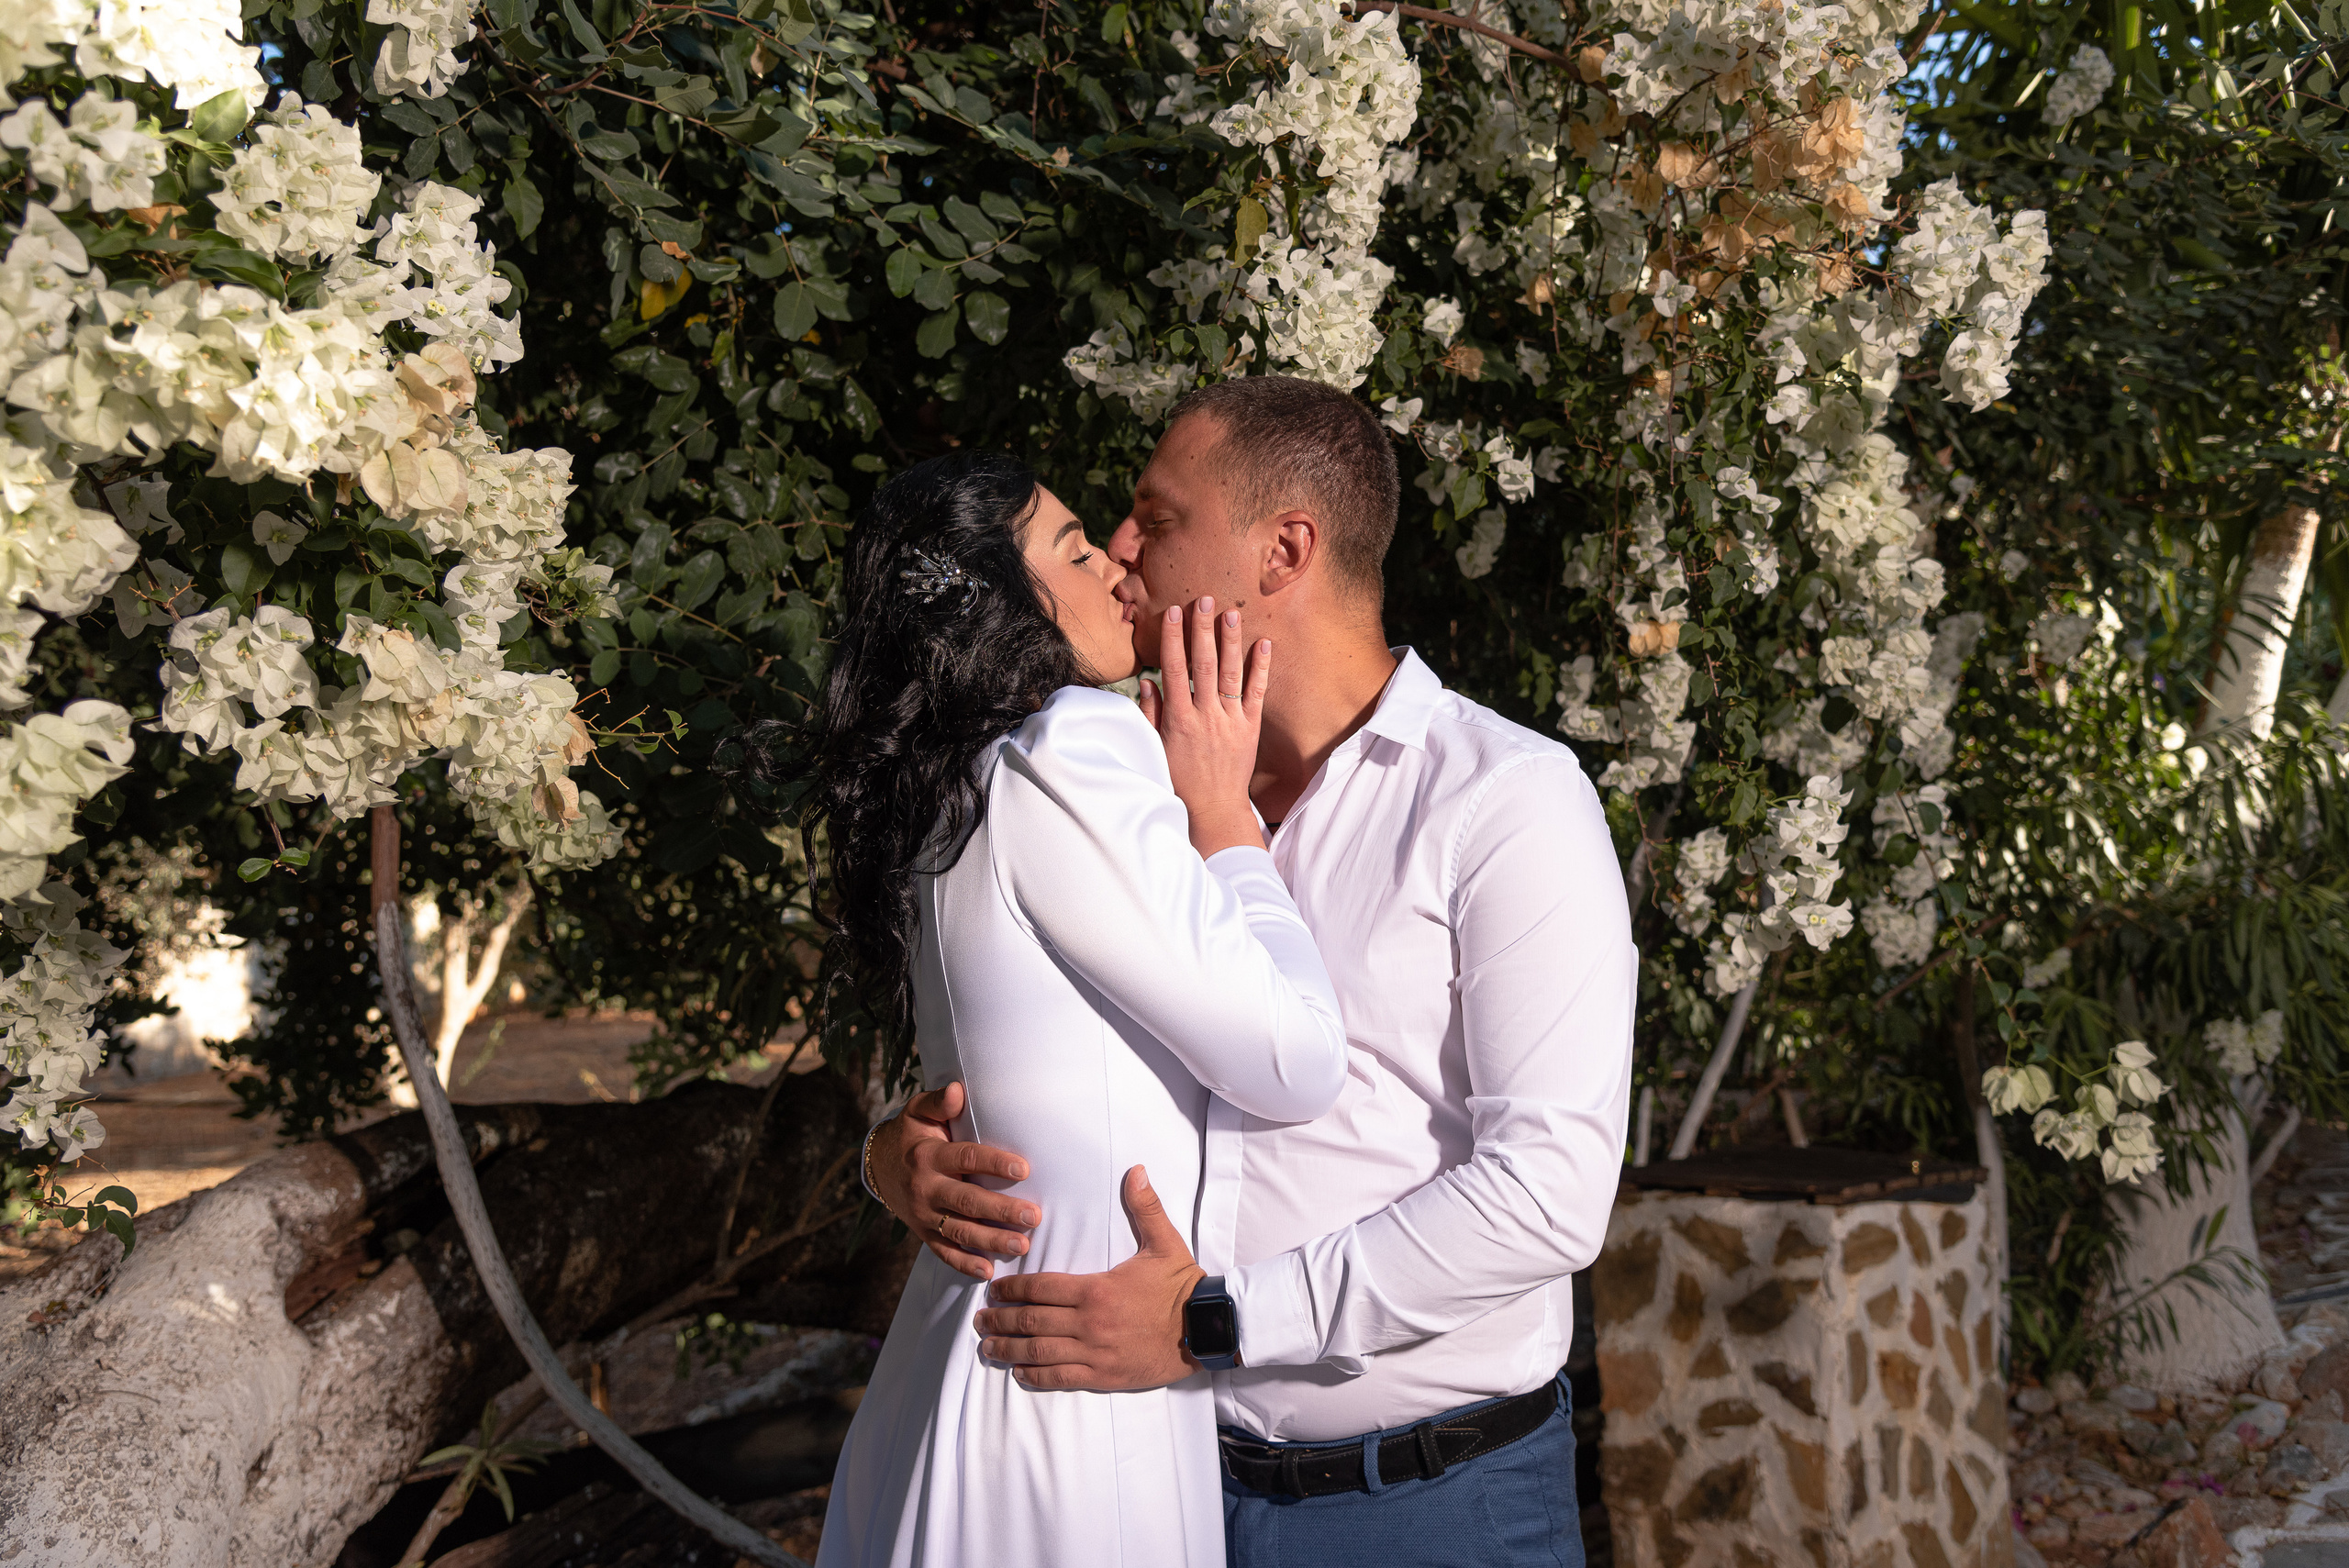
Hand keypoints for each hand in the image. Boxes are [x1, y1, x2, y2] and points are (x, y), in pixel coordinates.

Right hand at [867, 1082, 1039, 1280]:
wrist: (878, 1166)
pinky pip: (944, 1252)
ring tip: (1021, 1246)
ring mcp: (923, 1215)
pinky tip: (988, 1271)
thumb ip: (939, 1102)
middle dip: (1001, 1211)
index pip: (966, 1159)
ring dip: (990, 1241)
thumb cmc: (911, 1134)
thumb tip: (958, 1090)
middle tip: (1032, 1217)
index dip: (994, 1164)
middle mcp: (925, 1188)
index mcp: (928, 1155)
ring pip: (959, 1231)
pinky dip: (965, 1264)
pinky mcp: (923, 1233)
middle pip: (966, 1202)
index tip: (1023, 1170)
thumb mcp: (919, 1112)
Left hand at [973, 1165, 1203, 1390]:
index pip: (1040, 1288)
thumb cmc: (1182, 1286)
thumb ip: (1145, 1207)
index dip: (1011, 1288)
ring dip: (1008, 1350)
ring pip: (1038, 1352)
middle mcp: (1088, 1322)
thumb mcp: (1165, 1243)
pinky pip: (1060, 1378)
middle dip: (999, 1321)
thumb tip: (1135, 1170)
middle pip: (1030, 1321)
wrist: (1206, 1329)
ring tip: (988, 1347)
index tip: (994, 1289)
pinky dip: (1035, 1376)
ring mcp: (1094, 1352)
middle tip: (979, 1321)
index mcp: (1096, 1289)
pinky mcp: (1103, 1376)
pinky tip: (1020, 1372)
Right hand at [1138, 597, 1270, 857]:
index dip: (1174, 639)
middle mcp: (1205, 715)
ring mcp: (1230, 721)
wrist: (1213, 810)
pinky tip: (1264, 643)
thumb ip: (1152, 714)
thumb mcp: (1156, 748)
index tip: (1173, 612)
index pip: (1174, 669)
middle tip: (1203, 600)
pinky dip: (1261, 668)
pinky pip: (1256, 693)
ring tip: (1230, 612)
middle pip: (1203, 664)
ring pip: (1230, 673)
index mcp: (1179, 719)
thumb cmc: (1179, 780)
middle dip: (1202, 630)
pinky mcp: (1250, 729)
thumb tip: (1148, 681)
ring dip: (1230, 641)